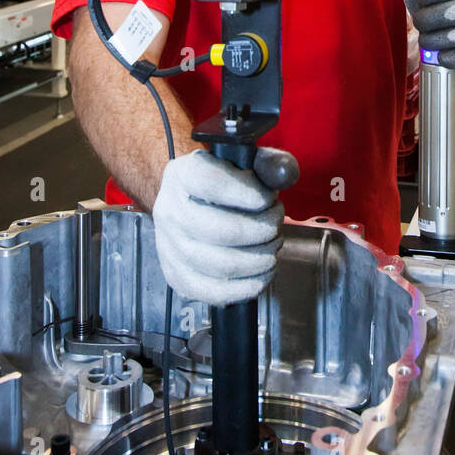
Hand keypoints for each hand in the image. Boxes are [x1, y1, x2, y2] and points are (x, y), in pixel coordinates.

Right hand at [152, 146, 298, 305]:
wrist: (189, 204)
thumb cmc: (221, 184)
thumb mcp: (241, 162)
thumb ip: (266, 164)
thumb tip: (284, 175)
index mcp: (183, 175)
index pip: (211, 183)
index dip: (246, 193)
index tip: (268, 198)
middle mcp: (170, 211)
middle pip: (219, 229)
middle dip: (261, 230)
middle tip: (276, 224)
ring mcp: (169, 247)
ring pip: (219, 264)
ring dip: (259, 259)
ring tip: (272, 246)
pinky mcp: (176, 276)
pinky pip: (213, 292)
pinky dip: (246, 287)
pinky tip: (262, 272)